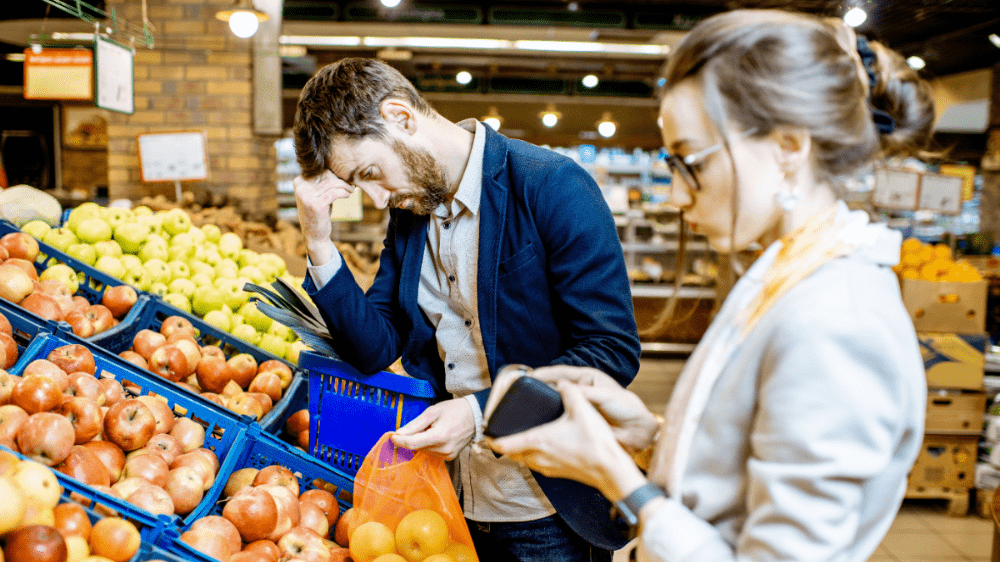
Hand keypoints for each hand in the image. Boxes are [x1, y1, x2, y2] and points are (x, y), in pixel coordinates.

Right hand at [293, 170, 354, 265]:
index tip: (344, 178)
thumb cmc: (319, 212)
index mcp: (299, 182)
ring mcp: (307, 196)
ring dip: (344, 186)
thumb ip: (323, 181)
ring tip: (351, 190)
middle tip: (350, 184)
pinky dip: (344, 192)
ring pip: (331, 183)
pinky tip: (348, 195)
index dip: (334, 174)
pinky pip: (334, 193)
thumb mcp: (318, 195)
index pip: (320, 170)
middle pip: (326, 175)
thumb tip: (339, 166)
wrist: (314, 235)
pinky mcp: (316, 205)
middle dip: (340, 179)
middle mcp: (300, 188)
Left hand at [390, 398, 475, 459]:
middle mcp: (444, 449)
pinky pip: (432, 452)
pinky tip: (437, 435)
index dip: (400, 441)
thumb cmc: (454, 410)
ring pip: (424, 450)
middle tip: (419, 426)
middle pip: (417, 447)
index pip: (412, 444)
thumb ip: (415, 424)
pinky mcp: (450, 457)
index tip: (392, 436)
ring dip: (421, 441)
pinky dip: (429, 445)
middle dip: (412, 438)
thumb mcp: (433, 412)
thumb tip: (400, 433)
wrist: (475, 416)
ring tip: (432, 428)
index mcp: (439, 437)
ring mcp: (448, 455)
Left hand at [487, 381, 645, 500]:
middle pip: (511, 454)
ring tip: (522, 435)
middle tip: (503, 431)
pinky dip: (533, 455)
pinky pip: (537, 464)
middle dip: (505, 443)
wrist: (611, 471)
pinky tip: (544, 445)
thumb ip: (569, 391)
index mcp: (538, 441)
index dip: (492, 439)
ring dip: (519, 450)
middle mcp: (538, 456)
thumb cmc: (595, 443)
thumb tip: (562, 383)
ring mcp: (548, 467)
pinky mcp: (558, 473)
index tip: (487, 432)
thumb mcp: (582, 409)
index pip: (504, 445)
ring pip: (524, 460)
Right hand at [532, 366, 659, 452]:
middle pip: (554, 388)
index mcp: (585, 378)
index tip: (528, 376)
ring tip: (527, 410)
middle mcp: (579, 391)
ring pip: (555, 405)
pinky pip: (560, 420)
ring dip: (543, 407)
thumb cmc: (627, 407)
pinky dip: (550, 421)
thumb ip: (584, 392)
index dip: (543, 374)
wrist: (638, 431)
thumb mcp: (604, 395)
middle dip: (538, 390)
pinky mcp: (577, 422)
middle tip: (522, 394)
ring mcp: (577, 407)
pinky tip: (541, 426)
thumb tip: (561, 388)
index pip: (559, 372)